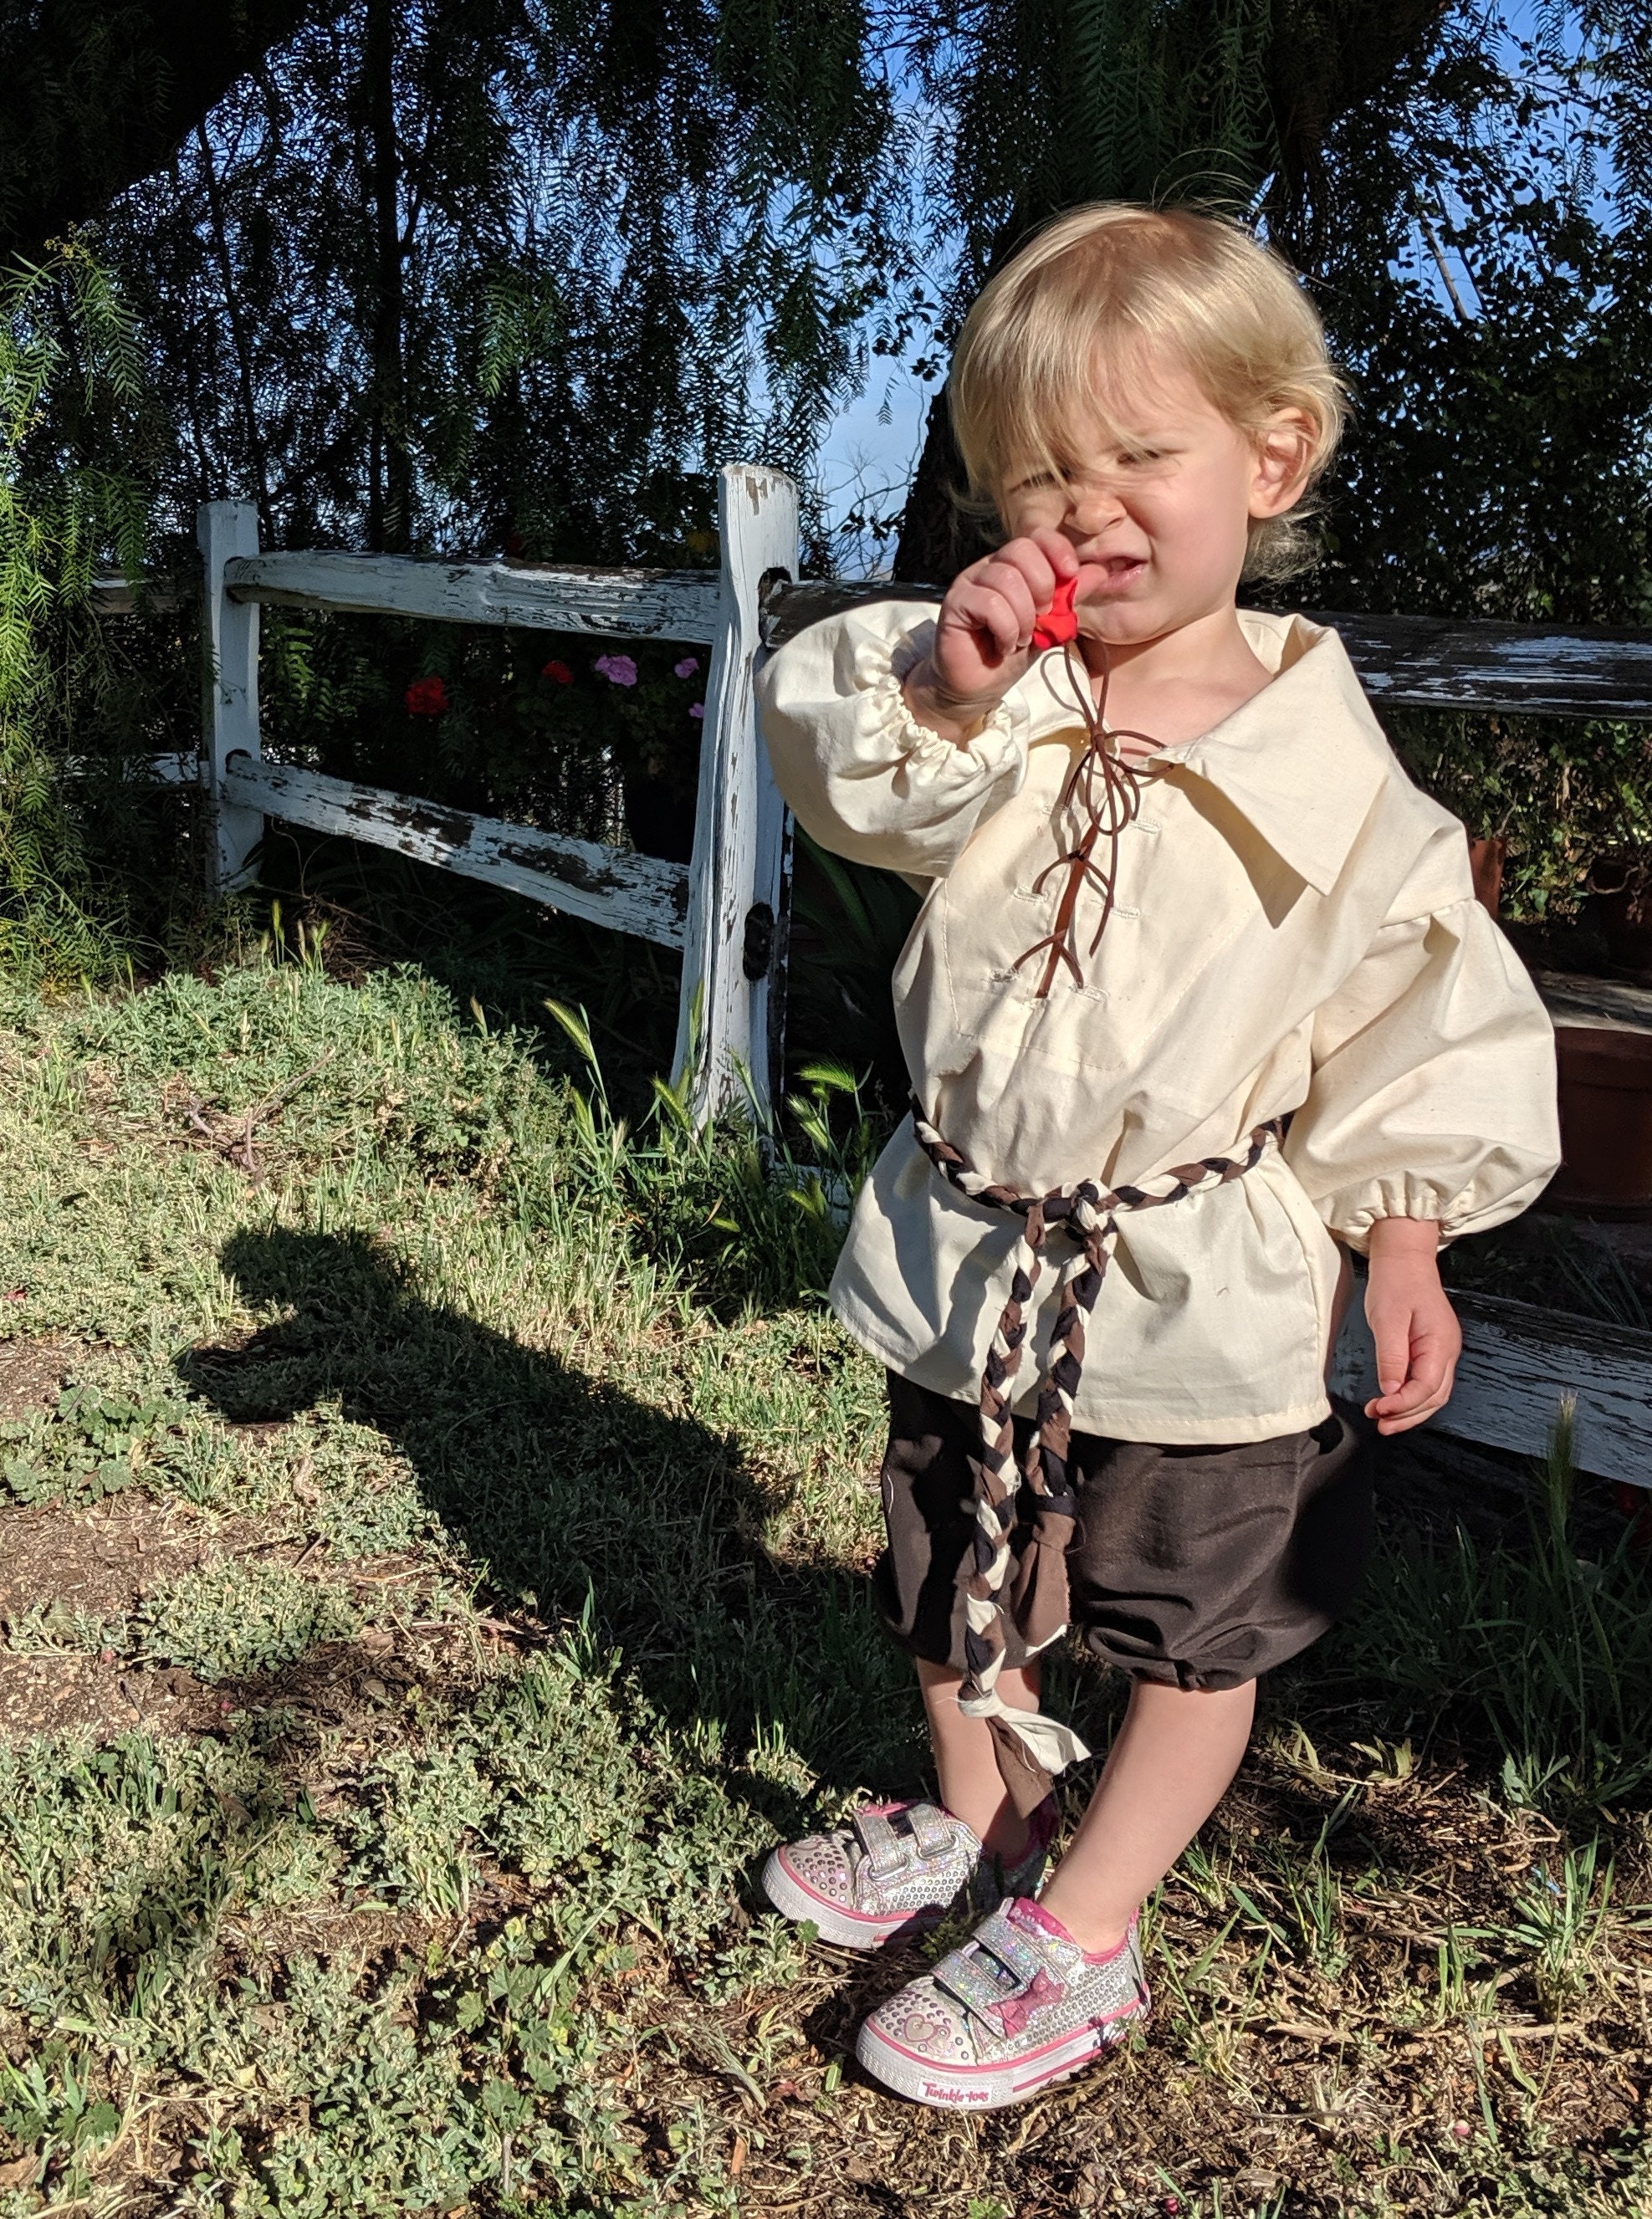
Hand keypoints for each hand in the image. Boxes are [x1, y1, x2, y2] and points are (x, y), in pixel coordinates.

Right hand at [902, 531, 1096, 742]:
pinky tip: (1004, 646)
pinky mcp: (955, 605)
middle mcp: (989, 567)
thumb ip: (1072, 595)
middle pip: (1021, 550)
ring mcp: (969, 583)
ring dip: (1024, 616)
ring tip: (1021, 639)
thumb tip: (1102, 570)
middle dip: (1042, 586)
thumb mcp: (1051, 623)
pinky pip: (990, 603)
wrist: (978, 688)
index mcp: (1013, 566)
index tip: (1071, 574)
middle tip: (1040, 618)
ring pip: (1006, 579)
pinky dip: (1006, 629)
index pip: (1036, 537)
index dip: (1058, 550)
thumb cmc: (1011, 654)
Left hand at [1363, 1218, 1460, 1434]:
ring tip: (1383, 1421)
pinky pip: (1427, 1382)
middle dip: (1407, 1416)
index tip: (1378, 1410)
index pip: (1426, 1387)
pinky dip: (1411, 1397)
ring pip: (1433, 1394)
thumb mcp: (1388, 1318)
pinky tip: (1393, 1402)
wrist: (1405, 1259)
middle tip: (1379, 1425)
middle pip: (1434, 1397)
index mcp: (1440, 1343)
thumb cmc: (1396, 1282)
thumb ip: (1391, 1356)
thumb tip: (1390, 1390)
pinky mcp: (1433, 1349)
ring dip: (1410, 1411)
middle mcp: (1448, 1351)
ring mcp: (1443, 1351)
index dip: (1403, 1405)